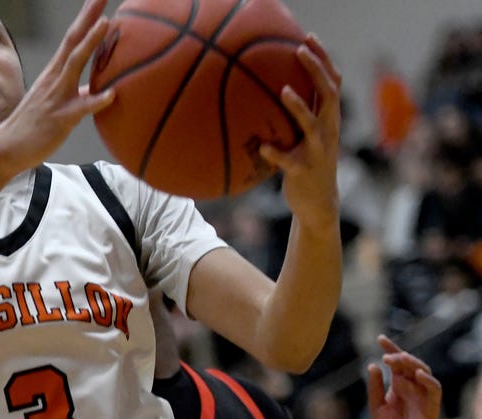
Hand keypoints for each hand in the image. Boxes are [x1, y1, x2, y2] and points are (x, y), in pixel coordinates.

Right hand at [0, 0, 113, 173]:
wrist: (6, 147)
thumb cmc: (32, 126)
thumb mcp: (57, 104)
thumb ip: (78, 95)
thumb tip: (99, 91)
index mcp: (54, 74)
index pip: (73, 39)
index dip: (86, 19)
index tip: (99, 0)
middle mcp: (54, 79)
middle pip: (73, 41)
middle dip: (89, 17)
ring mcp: (56, 97)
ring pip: (74, 66)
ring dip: (90, 44)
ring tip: (107, 23)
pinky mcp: (59, 118)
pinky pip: (80, 108)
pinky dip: (96, 100)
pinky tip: (112, 94)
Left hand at [259, 34, 341, 231]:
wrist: (317, 204)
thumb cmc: (306, 164)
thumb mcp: (305, 138)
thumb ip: (296, 117)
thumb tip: (271, 92)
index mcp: (329, 121)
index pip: (332, 82)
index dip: (323, 59)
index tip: (309, 37)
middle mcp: (328, 132)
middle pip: (330, 94)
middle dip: (317, 70)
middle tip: (299, 50)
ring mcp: (318, 151)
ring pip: (313, 125)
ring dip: (299, 107)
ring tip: (283, 90)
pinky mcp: (303, 171)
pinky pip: (288, 160)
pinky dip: (275, 153)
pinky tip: (262, 147)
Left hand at [367, 335, 441, 418]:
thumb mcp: (376, 405)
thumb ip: (374, 386)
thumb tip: (372, 365)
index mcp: (399, 384)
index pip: (397, 363)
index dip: (391, 349)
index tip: (380, 338)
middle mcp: (412, 386)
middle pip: (410, 365)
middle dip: (400, 357)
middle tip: (388, 355)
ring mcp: (423, 395)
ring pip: (424, 372)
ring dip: (414, 364)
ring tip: (401, 359)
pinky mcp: (432, 406)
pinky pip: (434, 389)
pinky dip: (428, 380)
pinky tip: (417, 374)